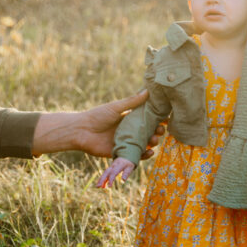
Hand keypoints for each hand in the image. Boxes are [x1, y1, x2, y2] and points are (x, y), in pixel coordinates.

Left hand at [31, 91, 162, 157]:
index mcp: (128, 118)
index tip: (166, 118)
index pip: (146, 118)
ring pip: (144, 144)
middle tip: (161, 130)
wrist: (80, 131)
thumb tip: (148, 90)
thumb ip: (132, 102)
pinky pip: (135, 156)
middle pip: (148, 132)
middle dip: (157, 131)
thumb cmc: (96, 116)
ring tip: (155, 140)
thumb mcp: (116, 107)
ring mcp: (125, 142)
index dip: (157, 119)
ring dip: (152, 142)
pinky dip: (144, 155)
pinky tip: (150, 152)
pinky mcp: (121, 153)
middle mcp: (128, 131)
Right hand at [97, 156, 135, 188]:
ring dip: (101, 180)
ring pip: (104, 173)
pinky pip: (105, 174)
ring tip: (98, 187)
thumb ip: (126, 173)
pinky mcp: (110, 169)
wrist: (125, 157)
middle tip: (98, 186)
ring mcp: (110, 167)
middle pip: (106, 172)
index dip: (111, 180)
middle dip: (102, 179)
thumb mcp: (129, 168)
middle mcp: (113, 166)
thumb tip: (123, 180)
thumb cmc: (128, 164)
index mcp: (118, 166)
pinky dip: (103, 180)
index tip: (109, 187)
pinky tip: (103, 186)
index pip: (113, 173)